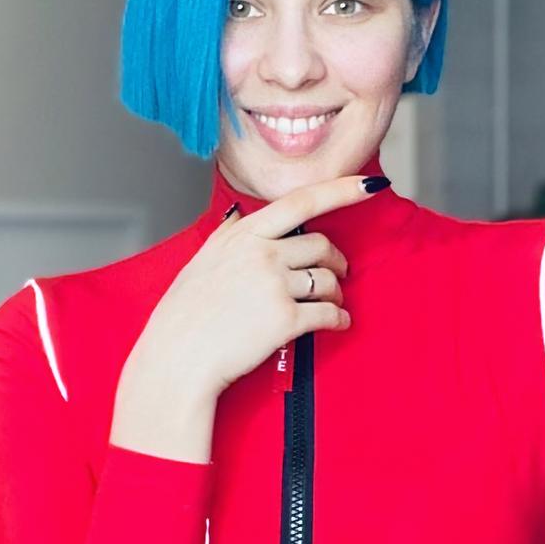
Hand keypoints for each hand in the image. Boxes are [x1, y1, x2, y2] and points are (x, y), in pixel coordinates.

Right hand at [122, 174, 384, 407]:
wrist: (177, 358)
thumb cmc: (184, 313)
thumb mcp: (201, 260)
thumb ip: (227, 235)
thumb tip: (241, 214)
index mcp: (243, 234)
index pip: (301, 201)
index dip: (340, 190)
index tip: (367, 185)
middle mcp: (262, 253)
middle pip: (321, 244)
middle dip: (336, 259)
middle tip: (337, 271)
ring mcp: (274, 286)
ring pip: (329, 279)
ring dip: (337, 291)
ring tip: (332, 301)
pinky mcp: (285, 320)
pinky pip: (329, 313)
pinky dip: (340, 319)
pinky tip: (339, 323)